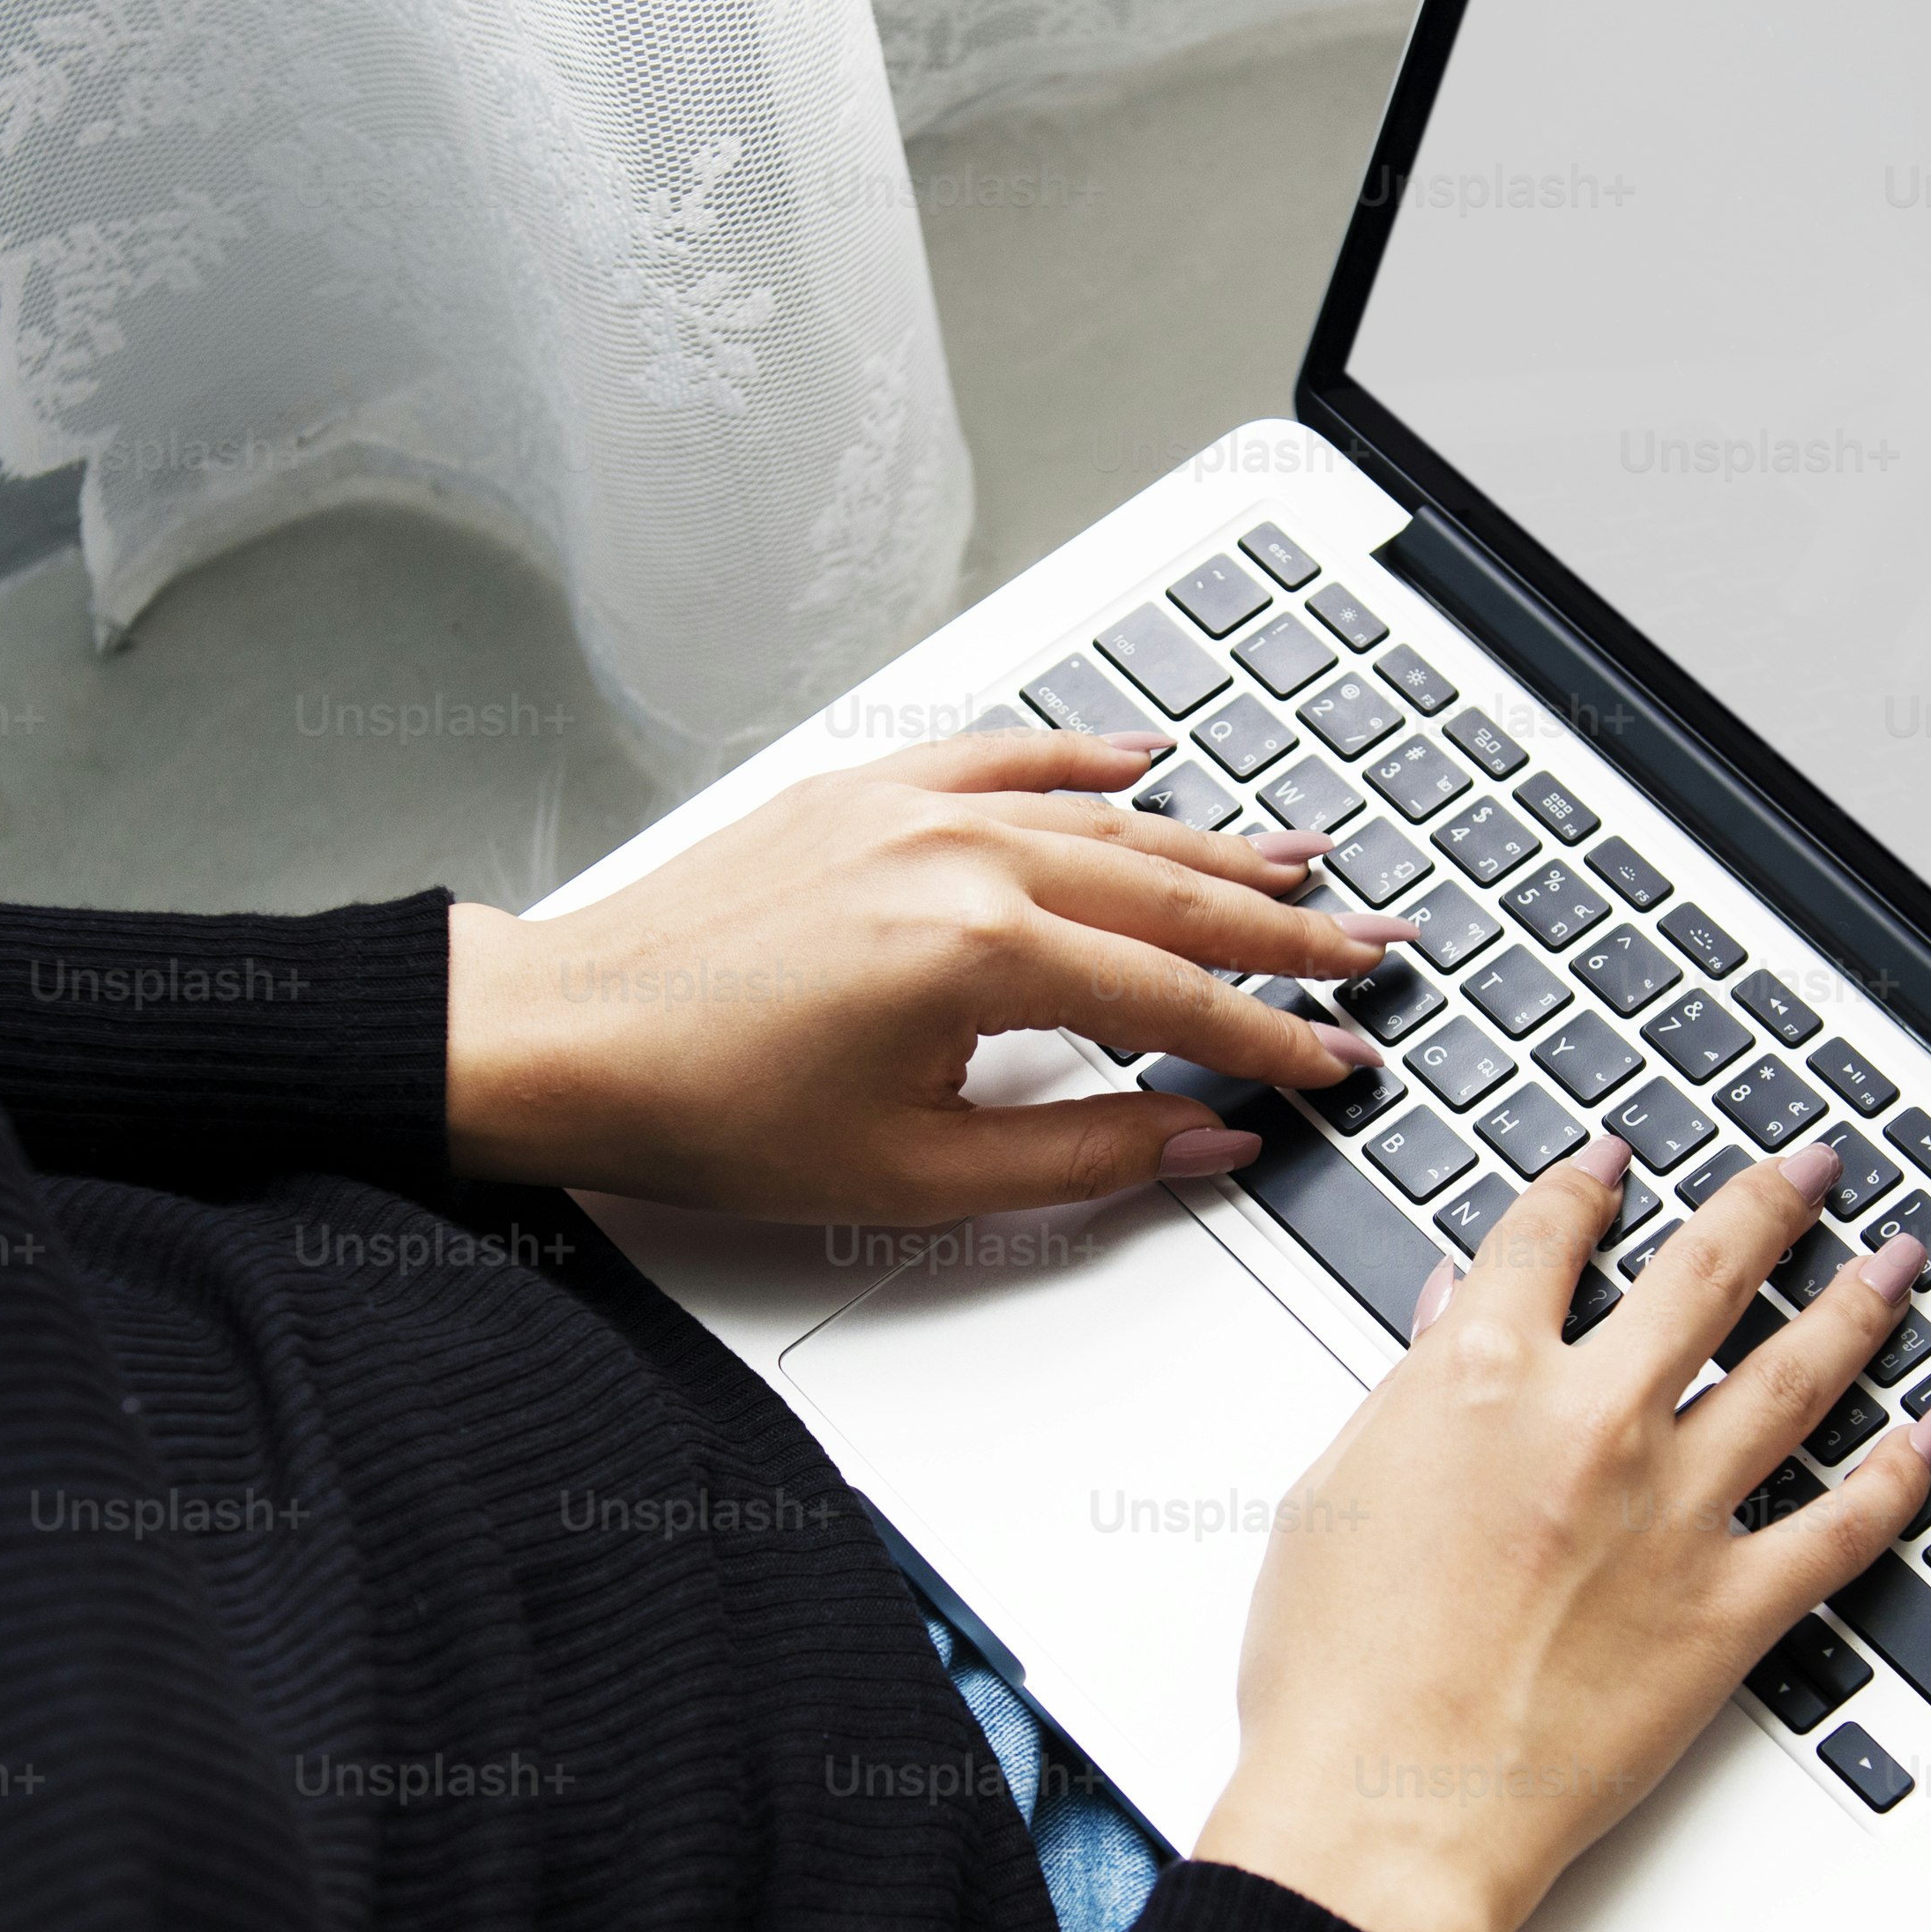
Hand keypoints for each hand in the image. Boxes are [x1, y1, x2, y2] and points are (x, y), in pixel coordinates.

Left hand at [445, 729, 1419, 1218]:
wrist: (560, 1038)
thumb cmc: (709, 1110)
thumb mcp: (916, 1173)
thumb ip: (1083, 1154)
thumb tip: (1202, 1138)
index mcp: (980, 954)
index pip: (1176, 1002)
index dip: (1272, 1038)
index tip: (1337, 1058)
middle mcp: (960, 860)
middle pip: (1170, 895)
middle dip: (1285, 928)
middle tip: (1370, 948)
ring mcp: (913, 811)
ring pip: (1108, 821)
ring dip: (1214, 846)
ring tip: (1301, 863)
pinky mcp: (863, 793)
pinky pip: (1005, 758)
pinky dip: (1085, 758)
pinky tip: (1147, 760)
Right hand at [1194, 1132, 1930, 1931]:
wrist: (1382, 1812)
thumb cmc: (1334, 1677)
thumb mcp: (1333, 1494)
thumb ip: (1406, 1391)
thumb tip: (1444, 1314)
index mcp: (1477, 1377)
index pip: (1548, 1235)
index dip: (1587, 1183)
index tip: (1616, 1161)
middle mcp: (1593, 1423)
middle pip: (1706, 1271)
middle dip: (1768, 1201)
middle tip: (1810, 1166)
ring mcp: (1674, 1513)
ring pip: (1798, 1374)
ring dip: (1857, 1303)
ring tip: (1898, 1261)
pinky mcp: (1730, 1609)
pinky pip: (1844, 1524)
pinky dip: (1901, 1472)